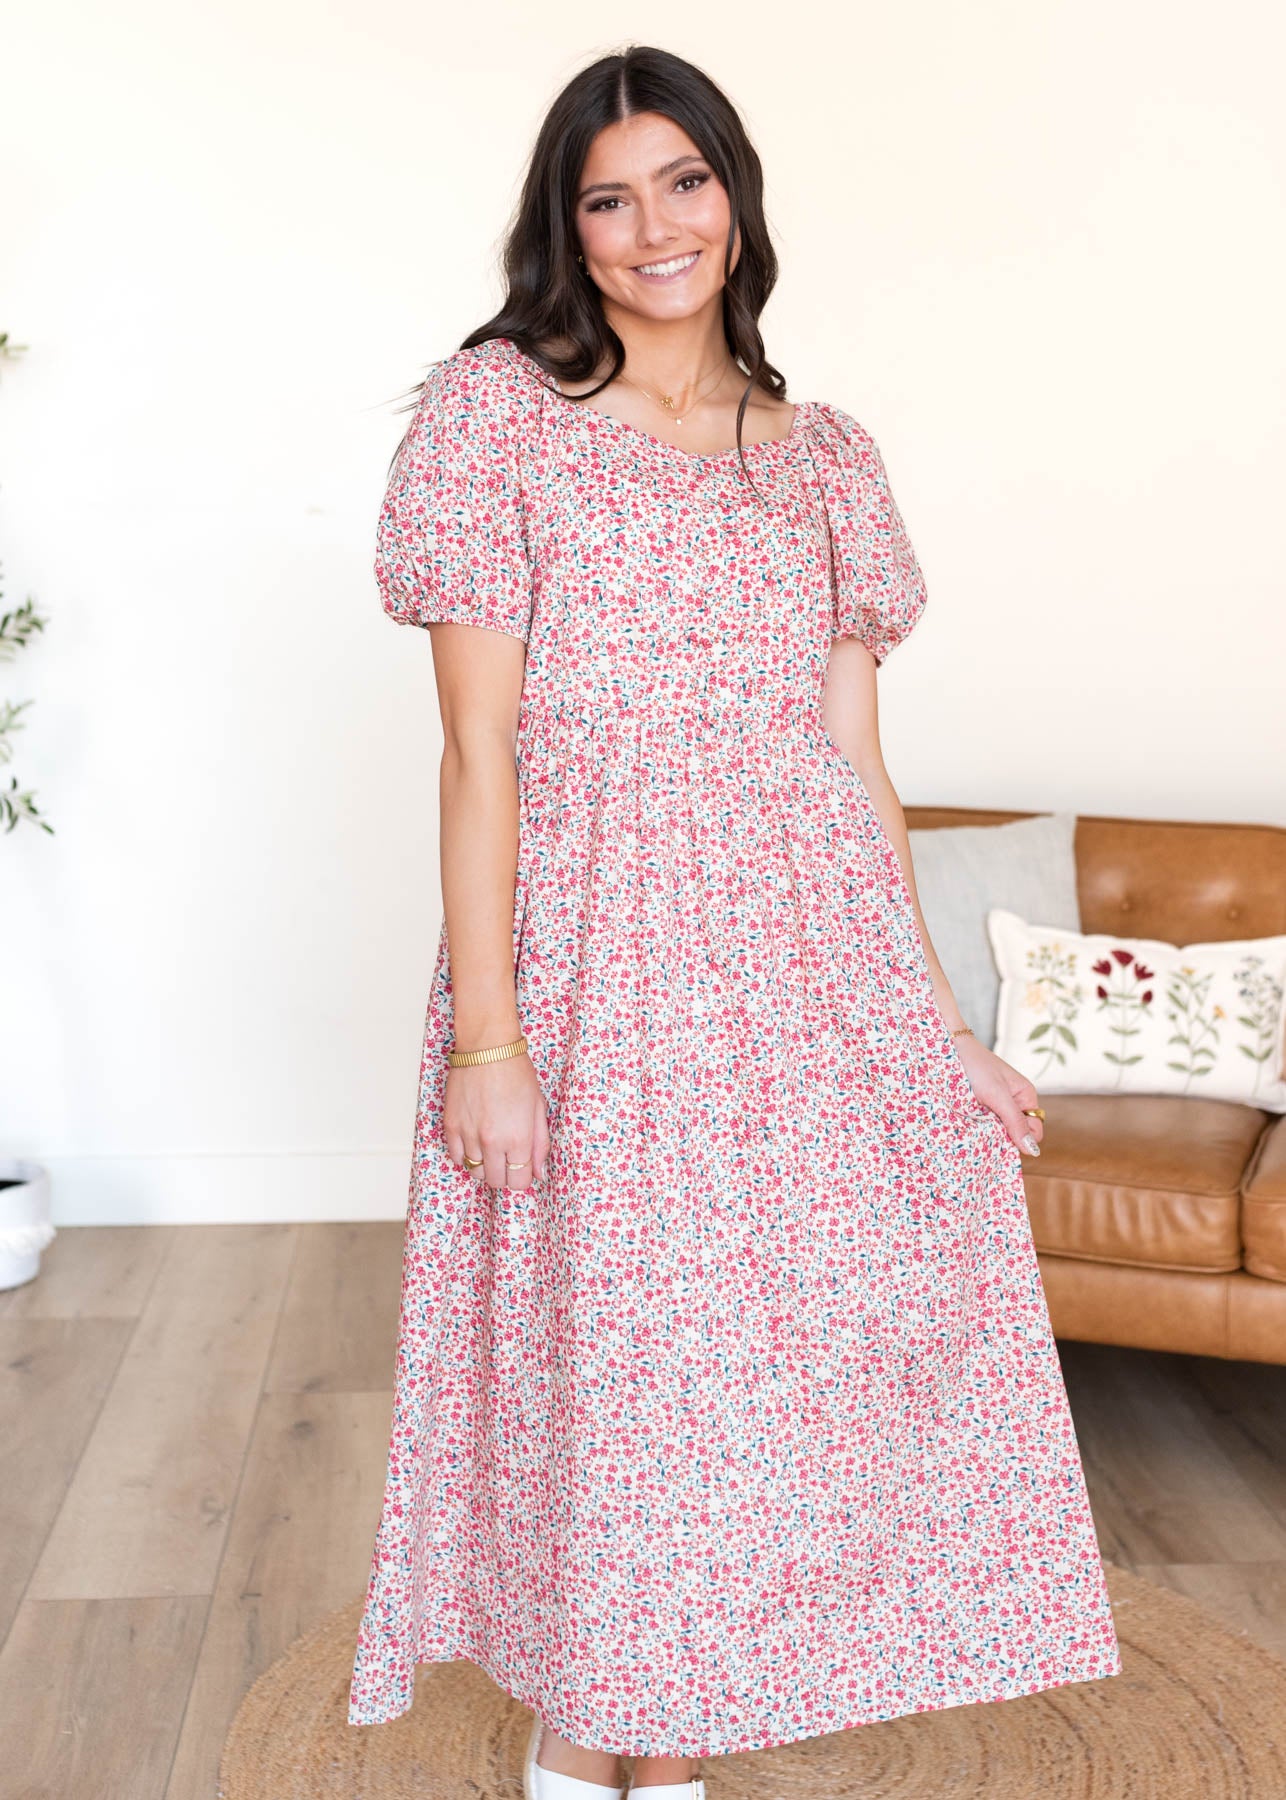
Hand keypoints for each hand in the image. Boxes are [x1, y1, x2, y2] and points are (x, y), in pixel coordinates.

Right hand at [443, 1053, 550, 1188]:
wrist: (487, 1049)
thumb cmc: (516, 1073)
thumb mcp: (538, 1108)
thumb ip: (540, 1144)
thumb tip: (540, 1174)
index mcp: (518, 1138)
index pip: (519, 1182)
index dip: (523, 1178)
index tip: (523, 1168)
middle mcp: (492, 1142)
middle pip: (496, 1181)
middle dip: (505, 1175)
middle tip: (508, 1159)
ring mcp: (469, 1135)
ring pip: (475, 1172)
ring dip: (485, 1166)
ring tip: (491, 1149)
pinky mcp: (451, 1126)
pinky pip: (457, 1158)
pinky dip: (466, 1157)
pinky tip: (474, 1144)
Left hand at [951, 1031, 1043, 1155]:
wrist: (948, 1046)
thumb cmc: (976, 1066)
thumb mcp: (997, 1094)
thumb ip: (1014, 1120)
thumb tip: (1033, 1150)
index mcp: (1025, 1097)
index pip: (1033, 1132)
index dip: (1021, 1140)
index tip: (1000, 1138)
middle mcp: (1013, 1103)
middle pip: (1015, 1134)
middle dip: (1001, 1137)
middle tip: (983, 1130)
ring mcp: (995, 1105)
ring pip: (998, 1131)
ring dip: (987, 1133)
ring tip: (972, 1123)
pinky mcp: (979, 1106)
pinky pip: (983, 1125)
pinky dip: (976, 1127)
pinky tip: (966, 1122)